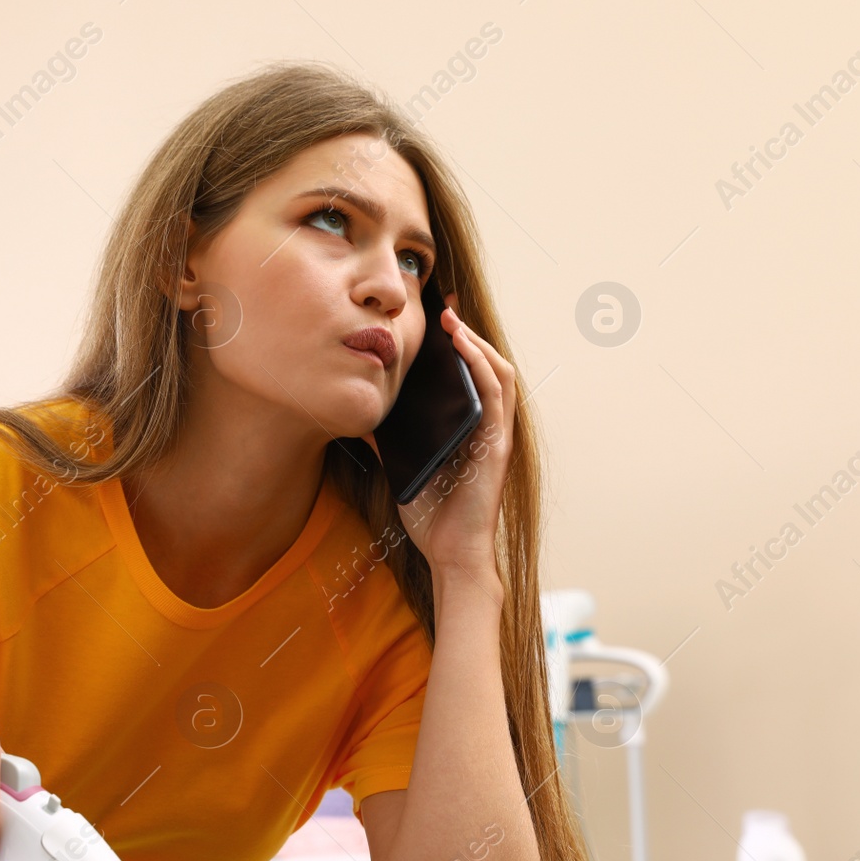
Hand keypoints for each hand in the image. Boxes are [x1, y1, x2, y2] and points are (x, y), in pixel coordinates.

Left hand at [387, 292, 516, 575]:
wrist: (449, 553)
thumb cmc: (431, 515)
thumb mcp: (401, 466)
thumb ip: (388, 440)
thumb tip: (361, 415)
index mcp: (469, 428)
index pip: (470, 376)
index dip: (458, 344)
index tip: (435, 316)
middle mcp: (488, 427)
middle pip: (487, 366)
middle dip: (467, 333)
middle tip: (443, 306)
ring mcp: (497, 434)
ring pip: (498, 373)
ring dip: (476, 342)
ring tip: (452, 319)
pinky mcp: (497, 444)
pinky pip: (495, 395)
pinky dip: (481, 365)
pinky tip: (463, 346)